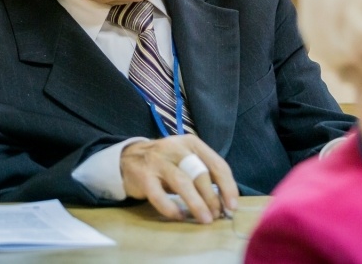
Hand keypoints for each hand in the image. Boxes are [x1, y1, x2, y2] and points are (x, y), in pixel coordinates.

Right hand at [120, 135, 238, 223]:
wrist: (128, 157)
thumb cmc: (166, 162)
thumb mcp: (186, 158)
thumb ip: (204, 173)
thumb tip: (225, 202)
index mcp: (192, 143)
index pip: (217, 164)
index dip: (227, 186)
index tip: (232, 205)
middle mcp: (176, 148)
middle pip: (201, 174)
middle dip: (212, 198)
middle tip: (217, 215)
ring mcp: (158, 161)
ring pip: (183, 183)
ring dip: (197, 204)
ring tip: (205, 219)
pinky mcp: (143, 176)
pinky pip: (159, 196)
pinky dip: (171, 208)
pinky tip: (179, 216)